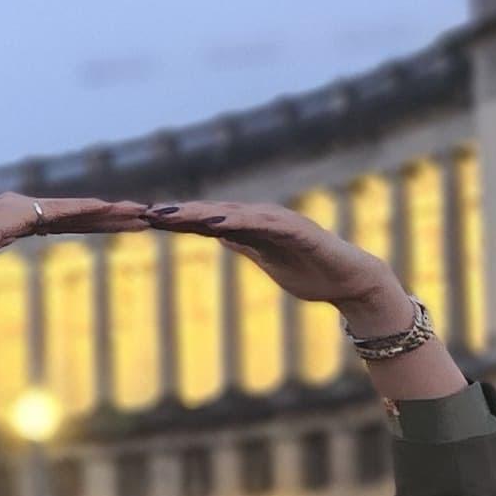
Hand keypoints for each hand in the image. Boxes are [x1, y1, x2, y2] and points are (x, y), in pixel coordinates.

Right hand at [0, 190, 152, 291]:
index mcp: (12, 215)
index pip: (63, 220)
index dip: (95, 222)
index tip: (123, 225)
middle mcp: (17, 204)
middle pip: (74, 212)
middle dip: (111, 215)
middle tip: (146, 216)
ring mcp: (16, 207)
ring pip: (72, 211)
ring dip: (109, 212)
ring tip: (141, 213)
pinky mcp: (13, 215)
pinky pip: (56, 213)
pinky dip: (84, 210)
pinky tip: (109, 209)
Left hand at [143, 199, 402, 318]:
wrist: (352, 283)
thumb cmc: (310, 273)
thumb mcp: (265, 259)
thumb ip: (242, 243)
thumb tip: (218, 233)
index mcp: (251, 229)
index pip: (206, 222)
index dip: (176, 221)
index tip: (143, 221)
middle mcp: (263, 219)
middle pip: (213, 212)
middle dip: (179, 213)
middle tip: (145, 212)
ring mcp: (281, 222)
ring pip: (234, 213)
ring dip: (203, 212)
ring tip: (173, 214)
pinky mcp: (300, 230)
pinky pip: (267, 224)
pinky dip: (242, 221)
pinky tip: (220, 222)